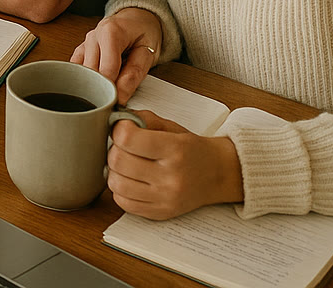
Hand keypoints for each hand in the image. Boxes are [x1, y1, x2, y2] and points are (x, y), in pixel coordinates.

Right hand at [70, 7, 162, 102]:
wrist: (136, 18)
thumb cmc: (144, 33)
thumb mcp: (148, 52)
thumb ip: (134, 74)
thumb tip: (119, 96)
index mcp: (111, 32)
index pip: (106, 69)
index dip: (113, 89)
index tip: (119, 102)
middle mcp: (93, 35)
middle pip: (91, 72)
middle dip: (102, 88)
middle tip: (115, 99)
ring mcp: (84, 42)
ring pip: (81, 72)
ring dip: (93, 84)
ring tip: (108, 89)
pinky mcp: (80, 49)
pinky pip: (76, 68)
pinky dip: (83, 78)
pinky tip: (95, 82)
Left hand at [107, 111, 243, 218]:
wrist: (219, 174)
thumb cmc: (193, 149)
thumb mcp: (171, 126)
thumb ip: (142, 119)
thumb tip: (114, 122)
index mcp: (175, 149)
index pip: (128, 139)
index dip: (119, 130)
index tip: (123, 129)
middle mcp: (171, 176)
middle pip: (118, 161)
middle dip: (115, 149)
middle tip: (125, 148)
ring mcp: (166, 198)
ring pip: (116, 184)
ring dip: (115, 171)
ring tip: (127, 165)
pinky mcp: (161, 213)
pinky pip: (124, 203)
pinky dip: (120, 190)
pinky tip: (131, 181)